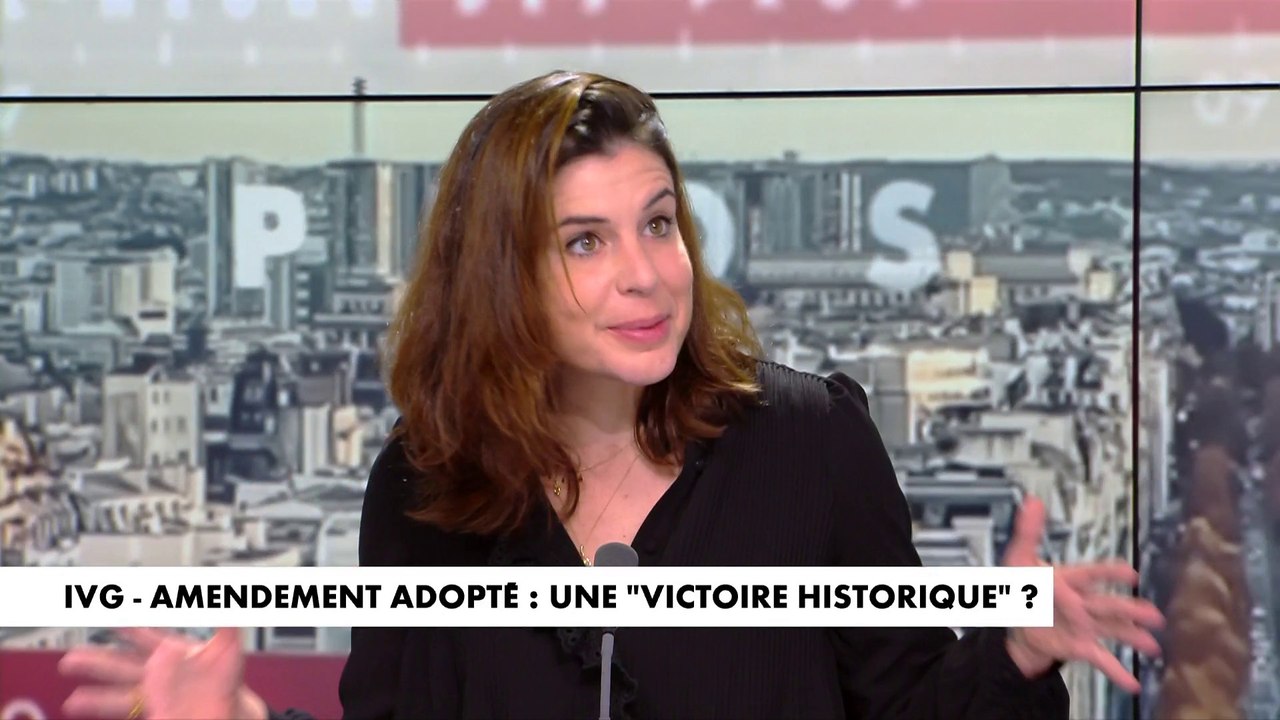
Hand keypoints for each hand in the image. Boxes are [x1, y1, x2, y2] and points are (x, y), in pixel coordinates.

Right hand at [58, 627, 266, 719]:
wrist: (230, 710)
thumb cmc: (226, 676)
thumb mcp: (229, 644)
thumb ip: (225, 617)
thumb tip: (225, 589)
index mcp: (171, 652)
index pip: (144, 636)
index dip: (126, 628)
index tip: (106, 617)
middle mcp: (157, 674)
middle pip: (121, 667)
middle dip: (96, 663)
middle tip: (70, 660)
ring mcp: (155, 696)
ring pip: (119, 696)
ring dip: (96, 699)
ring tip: (72, 702)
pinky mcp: (158, 713)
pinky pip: (131, 712)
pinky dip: (110, 710)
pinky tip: (93, 713)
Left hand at [1000, 495, 1165, 692]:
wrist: (1019, 621)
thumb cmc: (1024, 586)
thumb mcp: (1018, 559)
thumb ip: (1027, 532)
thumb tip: (1031, 500)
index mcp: (1070, 580)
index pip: (1091, 573)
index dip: (1108, 573)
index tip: (1129, 573)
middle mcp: (1084, 602)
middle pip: (1108, 605)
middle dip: (1130, 610)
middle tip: (1155, 615)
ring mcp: (1085, 625)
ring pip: (1112, 630)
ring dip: (1133, 638)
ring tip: (1153, 647)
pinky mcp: (1080, 645)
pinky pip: (1101, 659)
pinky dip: (1116, 671)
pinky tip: (1133, 683)